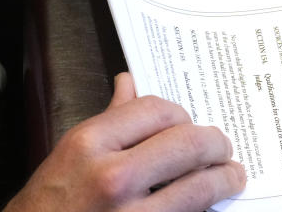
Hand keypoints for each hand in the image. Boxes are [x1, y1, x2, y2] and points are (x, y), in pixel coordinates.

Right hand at [5, 73, 245, 211]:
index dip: (182, 114)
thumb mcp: (70, 154)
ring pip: (200, 187)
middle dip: (216, 144)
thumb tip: (130, 82)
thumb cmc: (48, 204)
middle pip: (188, 143)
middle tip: (224, 149)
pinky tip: (211, 204)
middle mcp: (112, 177)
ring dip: (225, 179)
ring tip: (233, 176)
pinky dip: (205, 208)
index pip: (158, 110)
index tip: (190, 123)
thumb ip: (109, 120)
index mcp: (90, 143)